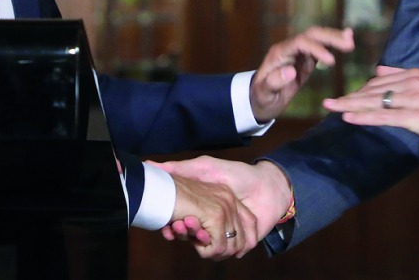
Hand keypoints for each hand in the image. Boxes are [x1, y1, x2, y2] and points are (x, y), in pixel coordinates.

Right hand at [157, 157, 292, 251]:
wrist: (267, 183)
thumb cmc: (237, 173)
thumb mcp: (205, 167)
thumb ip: (180, 167)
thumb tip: (150, 164)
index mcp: (204, 212)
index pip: (182, 227)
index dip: (173, 229)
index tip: (168, 224)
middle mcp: (214, 225)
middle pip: (193, 240)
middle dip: (185, 235)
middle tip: (182, 225)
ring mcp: (228, 234)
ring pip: (209, 250)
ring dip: (203, 243)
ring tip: (199, 228)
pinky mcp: (244, 242)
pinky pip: (229, 253)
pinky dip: (223, 249)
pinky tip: (217, 237)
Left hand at [250, 26, 354, 121]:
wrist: (259, 100)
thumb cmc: (261, 97)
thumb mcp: (264, 93)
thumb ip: (275, 81)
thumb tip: (291, 70)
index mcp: (280, 53)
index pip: (300, 43)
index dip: (316, 49)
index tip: (331, 62)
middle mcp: (290, 48)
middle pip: (311, 35)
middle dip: (330, 37)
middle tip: (349, 45)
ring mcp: (298, 52)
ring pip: (318, 38)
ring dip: (334, 37)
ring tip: (351, 40)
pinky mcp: (306, 59)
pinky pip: (321, 47)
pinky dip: (333, 44)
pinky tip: (346, 41)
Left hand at [321, 65, 418, 149]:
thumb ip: (406, 79)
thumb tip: (379, 72)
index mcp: (415, 75)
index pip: (380, 82)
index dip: (360, 91)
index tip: (344, 96)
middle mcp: (411, 84)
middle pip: (372, 91)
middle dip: (349, 97)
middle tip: (328, 102)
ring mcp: (413, 100)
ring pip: (374, 102)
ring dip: (350, 106)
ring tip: (330, 107)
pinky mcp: (417, 118)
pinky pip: (385, 117)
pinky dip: (364, 117)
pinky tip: (348, 118)